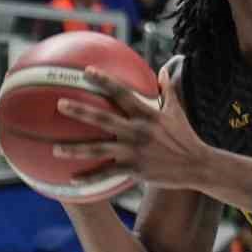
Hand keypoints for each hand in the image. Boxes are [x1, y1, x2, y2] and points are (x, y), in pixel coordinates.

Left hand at [54, 56, 208, 191]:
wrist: (196, 165)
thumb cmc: (186, 136)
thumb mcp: (177, 110)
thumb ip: (168, 90)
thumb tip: (165, 70)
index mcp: (147, 113)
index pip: (122, 93)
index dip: (104, 81)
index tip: (86, 71)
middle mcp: (137, 131)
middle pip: (103, 119)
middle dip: (80, 111)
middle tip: (60, 104)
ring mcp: (134, 151)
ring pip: (98, 149)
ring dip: (75, 149)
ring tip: (55, 148)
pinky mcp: (134, 169)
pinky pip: (107, 174)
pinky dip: (89, 178)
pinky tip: (73, 180)